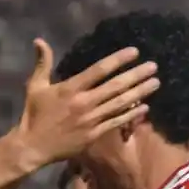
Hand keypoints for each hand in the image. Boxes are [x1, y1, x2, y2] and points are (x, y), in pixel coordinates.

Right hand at [14, 39, 158, 167]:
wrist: (32, 148)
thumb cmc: (34, 115)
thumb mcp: (35, 87)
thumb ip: (42, 64)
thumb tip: (39, 40)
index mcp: (70, 88)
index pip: (99, 70)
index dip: (118, 59)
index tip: (135, 52)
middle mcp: (84, 103)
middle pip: (115, 86)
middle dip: (136, 75)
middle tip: (154, 66)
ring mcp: (91, 120)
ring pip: (120, 104)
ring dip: (140, 92)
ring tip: (156, 82)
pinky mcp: (94, 135)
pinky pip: (116, 122)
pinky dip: (131, 114)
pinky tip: (145, 106)